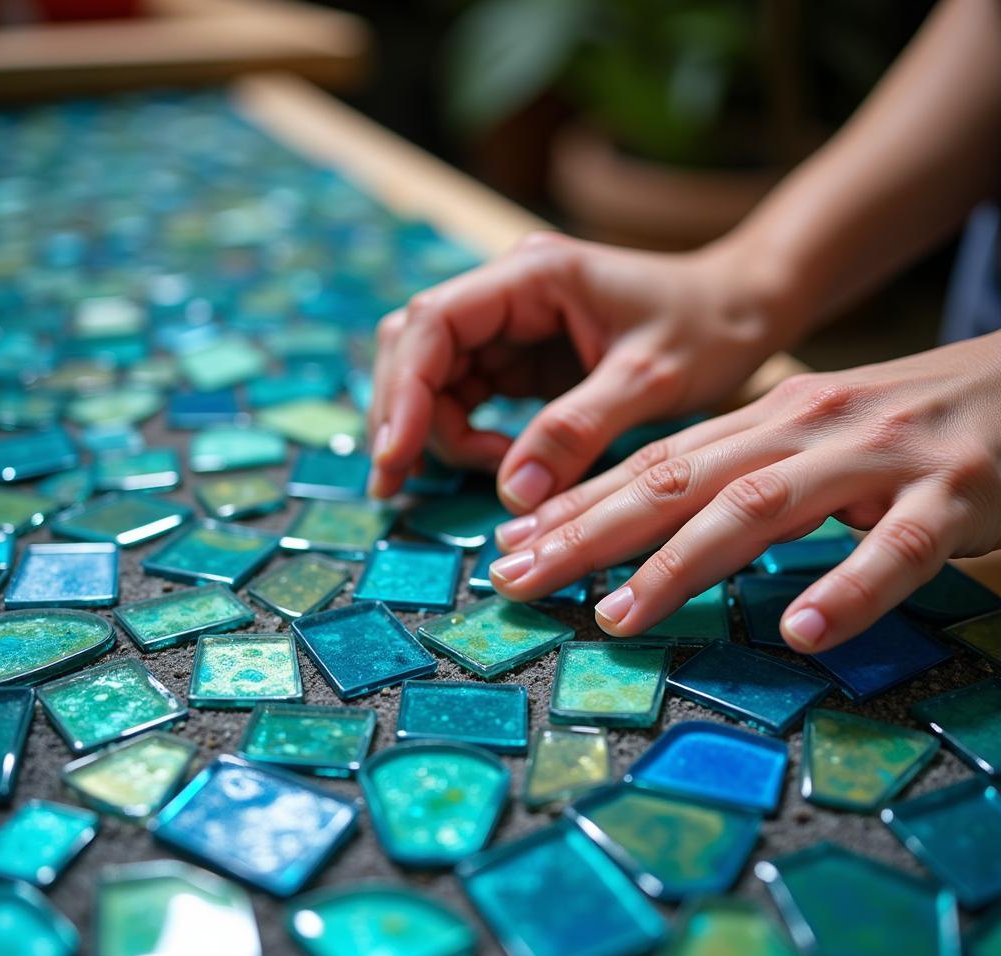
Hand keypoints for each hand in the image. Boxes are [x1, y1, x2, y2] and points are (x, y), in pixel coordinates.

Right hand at [367, 232, 801, 506]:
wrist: (744, 308)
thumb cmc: (710, 327)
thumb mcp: (651, 379)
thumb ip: (579, 430)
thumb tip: (513, 495)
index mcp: (532, 275)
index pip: (434, 323)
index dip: (405, 392)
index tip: (396, 457)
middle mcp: (509, 293)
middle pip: (416, 349)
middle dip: (403, 416)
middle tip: (397, 484)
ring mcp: (512, 326)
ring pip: (434, 376)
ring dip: (433, 430)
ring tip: (478, 477)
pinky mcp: (523, 357)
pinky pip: (468, 395)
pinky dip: (462, 433)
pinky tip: (487, 466)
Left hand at [488, 334, 1000, 651]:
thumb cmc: (896, 423)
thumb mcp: (801, 437)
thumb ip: (731, 475)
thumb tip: (645, 527)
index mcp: (763, 418)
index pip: (652, 464)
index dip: (576, 505)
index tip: (509, 545)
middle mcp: (803, 429)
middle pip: (678, 482)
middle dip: (589, 534)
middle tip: (517, 580)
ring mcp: (878, 459)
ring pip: (762, 508)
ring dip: (682, 564)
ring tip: (618, 617)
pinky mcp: (955, 493)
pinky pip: (898, 549)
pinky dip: (847, 590)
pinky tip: (799, 633)